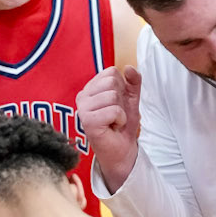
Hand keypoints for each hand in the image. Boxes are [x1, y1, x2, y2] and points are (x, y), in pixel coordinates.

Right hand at [76, 67, 141, 190]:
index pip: (111, 72)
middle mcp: (83, 96)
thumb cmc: (122, 124)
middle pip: (112, 82)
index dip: (122, 88)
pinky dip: (119, 120)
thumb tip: (129, 67)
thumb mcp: (130, 98)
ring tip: (113, 121)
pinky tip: (112, 127)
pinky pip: (114, 110)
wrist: (123, 149)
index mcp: (90, 88)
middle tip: (116, 114)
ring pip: (113, 95)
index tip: (118, 104)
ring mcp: (83, 108)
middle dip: (121, 100)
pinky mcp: (87, 121)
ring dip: (121, 111)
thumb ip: (132, 81)